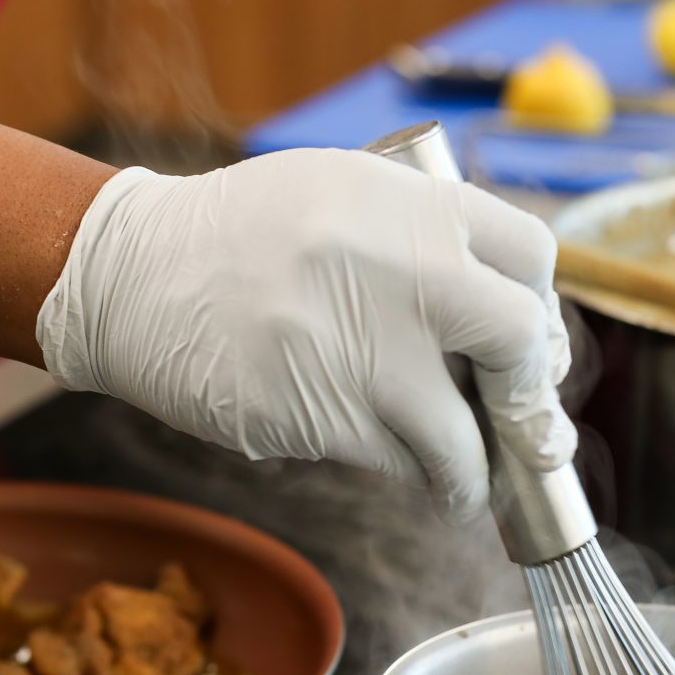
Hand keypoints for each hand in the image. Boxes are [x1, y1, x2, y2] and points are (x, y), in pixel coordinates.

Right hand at [36, 148, 574, 520]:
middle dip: (527, 396)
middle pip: (519, 343)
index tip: (526, 346)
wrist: (135, 275)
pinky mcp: (319, 416)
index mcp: (408, 204)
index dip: (540, 310)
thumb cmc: (247, 236)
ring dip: (470, 472)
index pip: (531, 257)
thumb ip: (425, 238)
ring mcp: (359, 350)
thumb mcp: (343, 192)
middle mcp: (397, 271)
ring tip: (465, 483)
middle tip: (518, 423)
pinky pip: (394, 461)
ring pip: (459, 436)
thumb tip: (513, 324)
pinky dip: (404, 471)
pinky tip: (397, 466)